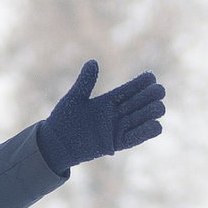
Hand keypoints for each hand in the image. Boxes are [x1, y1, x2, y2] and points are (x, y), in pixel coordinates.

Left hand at [35, 61, 166, 172]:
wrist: (55, 145)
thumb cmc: (62, 121)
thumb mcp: (74, 98)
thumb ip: (85, 82)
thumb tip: (93, 62)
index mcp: (111, 99)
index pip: (137, 85)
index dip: (146, 81)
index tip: (147, 78)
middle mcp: (120, 112)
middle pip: (150, 97)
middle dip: (152, 94)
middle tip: (141, 98)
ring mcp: (121, 127)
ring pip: (151, 114)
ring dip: (152, 110)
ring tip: (143, 112)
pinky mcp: (119, 143)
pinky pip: (143, 135)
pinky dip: (151, 129)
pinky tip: (152, 124)